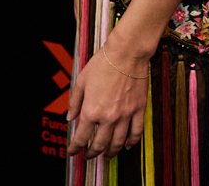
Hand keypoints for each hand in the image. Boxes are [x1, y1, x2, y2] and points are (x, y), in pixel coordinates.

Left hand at [66, 38, 149, 159]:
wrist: (127, 53)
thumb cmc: (103, 63)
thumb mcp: (82, 80)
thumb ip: (74, 101)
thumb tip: (70, 117)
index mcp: (92, 111)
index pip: (81, 137)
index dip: (75, 148)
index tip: (72, 152)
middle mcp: (108, 117)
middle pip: (99, 144)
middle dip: (91, 153)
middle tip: (89, 155)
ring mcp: (125, 115)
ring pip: (117, 143)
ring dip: (110, 152)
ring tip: (107, 155)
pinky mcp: (138, 110)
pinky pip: (136, 132)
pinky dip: (131, 142)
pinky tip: (127, 146)